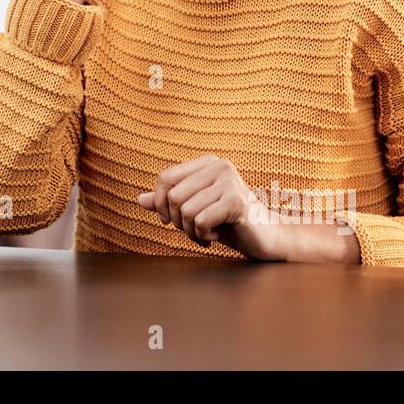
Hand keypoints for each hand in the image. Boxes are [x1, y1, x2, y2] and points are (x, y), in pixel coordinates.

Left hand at [137, 155, 284, 260]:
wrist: (264, 240)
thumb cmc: (228, 224)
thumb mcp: (194, 210)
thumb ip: (168, 203)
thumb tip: (139, 199)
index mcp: (208, 163)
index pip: (165, 177)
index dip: (161, 203)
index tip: (171, 220)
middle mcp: (220, 166)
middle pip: (173, 196)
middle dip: (177, 221)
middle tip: (193, 230)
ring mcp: (230, 182)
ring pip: (185, 210)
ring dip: (190, 231)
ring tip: (206, 233)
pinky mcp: (236, 202)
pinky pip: (199, 221)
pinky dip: (202, 235)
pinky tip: (217, 235)